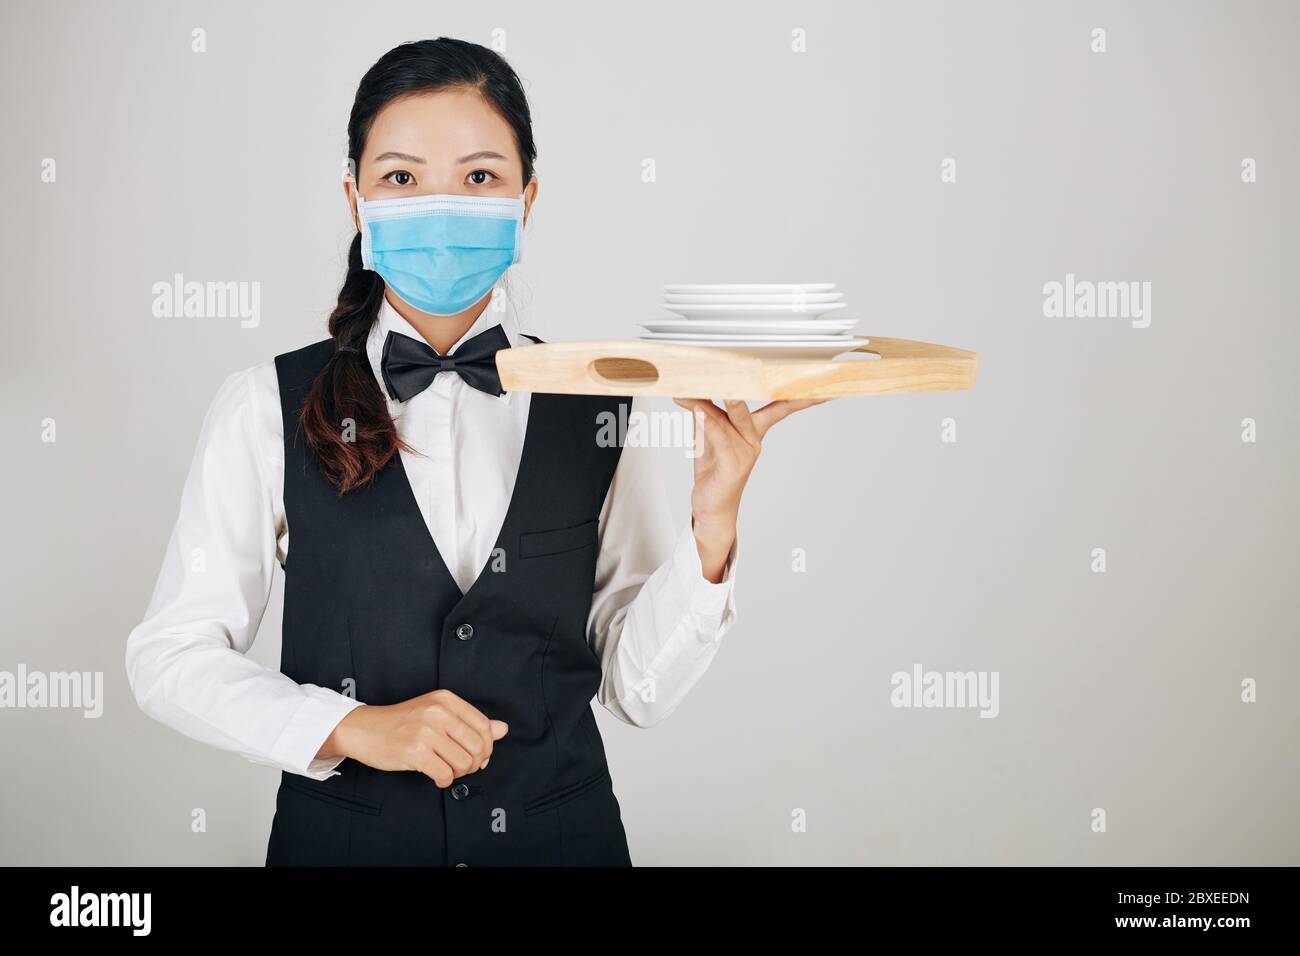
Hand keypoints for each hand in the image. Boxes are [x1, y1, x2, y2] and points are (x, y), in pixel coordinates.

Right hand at [318, 689, 508, 787]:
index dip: (487, 747)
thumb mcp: (437, 713)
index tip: (479, 756)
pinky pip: (444, 774)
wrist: (363, 728)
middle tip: (462, 767)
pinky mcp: (414, 752)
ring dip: (459, 773)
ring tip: (447, 770)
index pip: (484, 726)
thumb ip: (470, 722)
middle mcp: (438, 712)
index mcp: (446, 699)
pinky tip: (437, 777)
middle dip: (475, 763)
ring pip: (464, 763)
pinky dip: (444, 781)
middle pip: (478, 746)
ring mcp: (426, 731)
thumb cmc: (402, 722)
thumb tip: (503, 729)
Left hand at [672, 397, 830, 581]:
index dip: (801, 395)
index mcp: (754, 429)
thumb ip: (704, 410)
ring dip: (718, 397)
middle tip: (761, 364)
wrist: (711, 507)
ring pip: (734, 417)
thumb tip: (693, 385)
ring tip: (708, 380)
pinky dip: (708, 422)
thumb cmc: (714, 469)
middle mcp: (754, 439)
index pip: (780, 406)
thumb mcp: (708, 435)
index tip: (822, 386)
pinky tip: (700, 408)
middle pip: (764, 405)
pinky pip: (721, 438)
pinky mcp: (732, 466)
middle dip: (764, 385)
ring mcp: (745, 453)